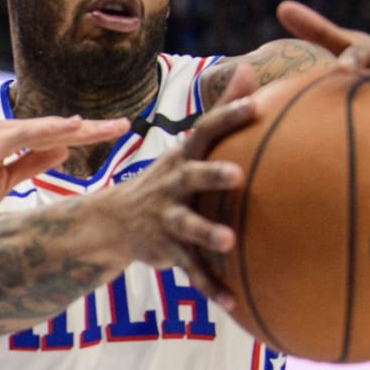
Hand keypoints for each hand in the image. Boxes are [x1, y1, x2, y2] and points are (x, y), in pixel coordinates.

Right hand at [0, 115, 129, 228]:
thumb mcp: (1, 184)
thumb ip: (30, 164)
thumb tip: (64, 151)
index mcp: (4, 144)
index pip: (50, 137)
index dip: (82, 135)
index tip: (112, 134)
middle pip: (52, 128)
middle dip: (89, 128)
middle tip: (124, 126)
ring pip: (42, 128)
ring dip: (76, 127)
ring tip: (108, 128)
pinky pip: (22, 136)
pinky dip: (48, 131)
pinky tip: (72, 130)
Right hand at [100, 64, 255, 308]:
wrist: (114, 222)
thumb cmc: (168, 178)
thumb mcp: (188, 145)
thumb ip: (221, 109)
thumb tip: (253, 67)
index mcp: (182, 158)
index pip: (205, 130)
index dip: (228, 116)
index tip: (256, 105)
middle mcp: (173, 186)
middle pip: (191, 176)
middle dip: (212, 174)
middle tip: (238, 175)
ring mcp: (168, 219)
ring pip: (188, 226)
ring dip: (207, 233)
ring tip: (228, 241)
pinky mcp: (167, 251)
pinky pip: (191, 272)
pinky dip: (211, 288)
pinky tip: (234, 302)